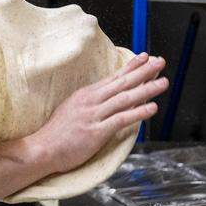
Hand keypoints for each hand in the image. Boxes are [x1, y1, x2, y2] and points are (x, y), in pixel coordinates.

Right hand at [25, 52, 167, 174]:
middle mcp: (90, 101)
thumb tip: (108, 99)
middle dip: (143, 71)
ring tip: (163, 83)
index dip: (131, 66)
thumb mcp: (72, 109)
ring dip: (146, 89)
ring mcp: (93, 115)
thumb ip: (91, 103)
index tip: (145, 57)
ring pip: (125, 99)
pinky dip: (138, 113)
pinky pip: (121, 119)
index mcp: (85, 95)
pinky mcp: (96, 131)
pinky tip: (152, 108)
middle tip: (160, 62)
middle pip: (122, 83)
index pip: (113, 77)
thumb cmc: (56, 133)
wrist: (43, 149)